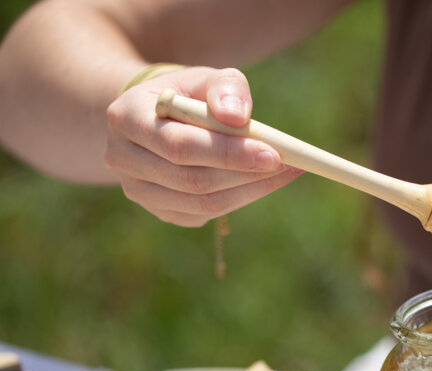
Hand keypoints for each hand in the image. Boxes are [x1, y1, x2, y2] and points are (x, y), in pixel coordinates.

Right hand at [105, 66, 301, 226]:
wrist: (157, 120)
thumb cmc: (188, 95)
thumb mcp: (205, 78)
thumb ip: (225, 88)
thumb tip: (239, 118)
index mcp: (126, 118)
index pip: (180, 146)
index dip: (229, 153)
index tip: (274, 153)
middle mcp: (123, 159)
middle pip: (192, 180)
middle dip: (246, 174)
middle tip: (289, 164)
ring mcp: (139, 191)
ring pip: (203, 203)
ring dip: (250, 190)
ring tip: (285, 171)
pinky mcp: (162, 211)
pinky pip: (206, 213)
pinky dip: (241, 198)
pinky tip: (264, 181)